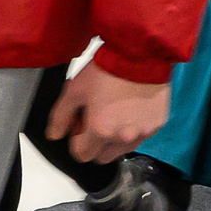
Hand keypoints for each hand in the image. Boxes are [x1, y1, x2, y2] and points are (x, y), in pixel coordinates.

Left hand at [47, 61, 168, 162]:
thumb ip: (61, 115)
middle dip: (95, 143)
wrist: (140, 53)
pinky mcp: (157, 124)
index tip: (80, 122)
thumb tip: (54, 134)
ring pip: (123, 149)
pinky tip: (132, 107)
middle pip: (102, 157)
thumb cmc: (108, 69)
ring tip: (115, 111)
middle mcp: (122, 138)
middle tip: (97, 117)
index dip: (76, 139)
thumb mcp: (75, 88)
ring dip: (115, 138)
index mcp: (100, 130)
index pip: (81, 154)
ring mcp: (143, 133)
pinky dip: (135, 128)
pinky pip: (142, 135)